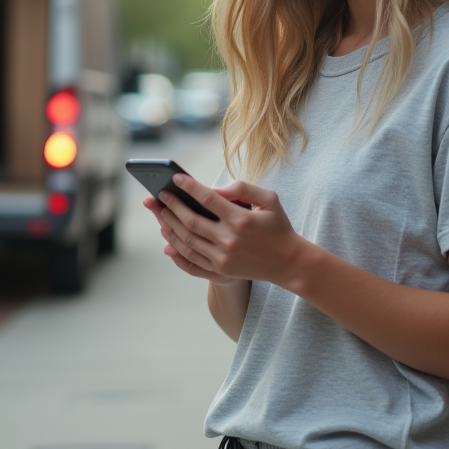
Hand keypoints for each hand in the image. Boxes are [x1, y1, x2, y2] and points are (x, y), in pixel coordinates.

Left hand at [144, 174, 305, 287]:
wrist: (288, 263)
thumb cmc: (278, 226)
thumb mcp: (270, 199)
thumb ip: (244, 188)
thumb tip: (216, 190)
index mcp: (241, 220)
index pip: (207, 199)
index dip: (189, 187)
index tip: (175, 178)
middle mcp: (229, 240)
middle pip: (191, 221)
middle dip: (172, 206)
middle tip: (159, 194)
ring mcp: (223, 258)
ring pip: (187, 240)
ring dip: (170, 225)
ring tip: (161, 212)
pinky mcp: (220, 270)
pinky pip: (191, 259)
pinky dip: (177, 248)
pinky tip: (168, 237)